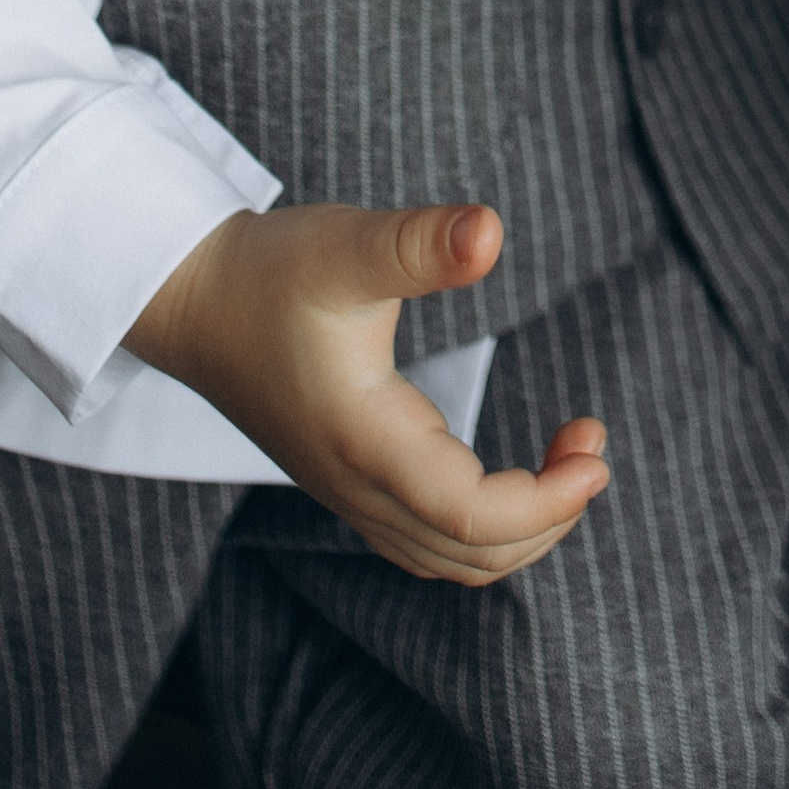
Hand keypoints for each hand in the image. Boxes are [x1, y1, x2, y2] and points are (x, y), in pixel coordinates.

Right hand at [127, 200, 610, 583]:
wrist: (192, 301)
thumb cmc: (269, 271)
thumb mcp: (348, 245)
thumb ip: (420, 243)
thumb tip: (492, 231)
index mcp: (366, 441)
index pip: (469, 516)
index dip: (545, 502)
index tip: (596, 453)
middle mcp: (357, 485)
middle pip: (470, 557)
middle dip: (549, 515)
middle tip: (593, 442)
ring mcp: (350, 492)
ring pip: (450, 558)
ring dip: (522, 526)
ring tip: (572, 453)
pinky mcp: (350, 480)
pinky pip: (429, 540)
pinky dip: (485, 525)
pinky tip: (515, 469)